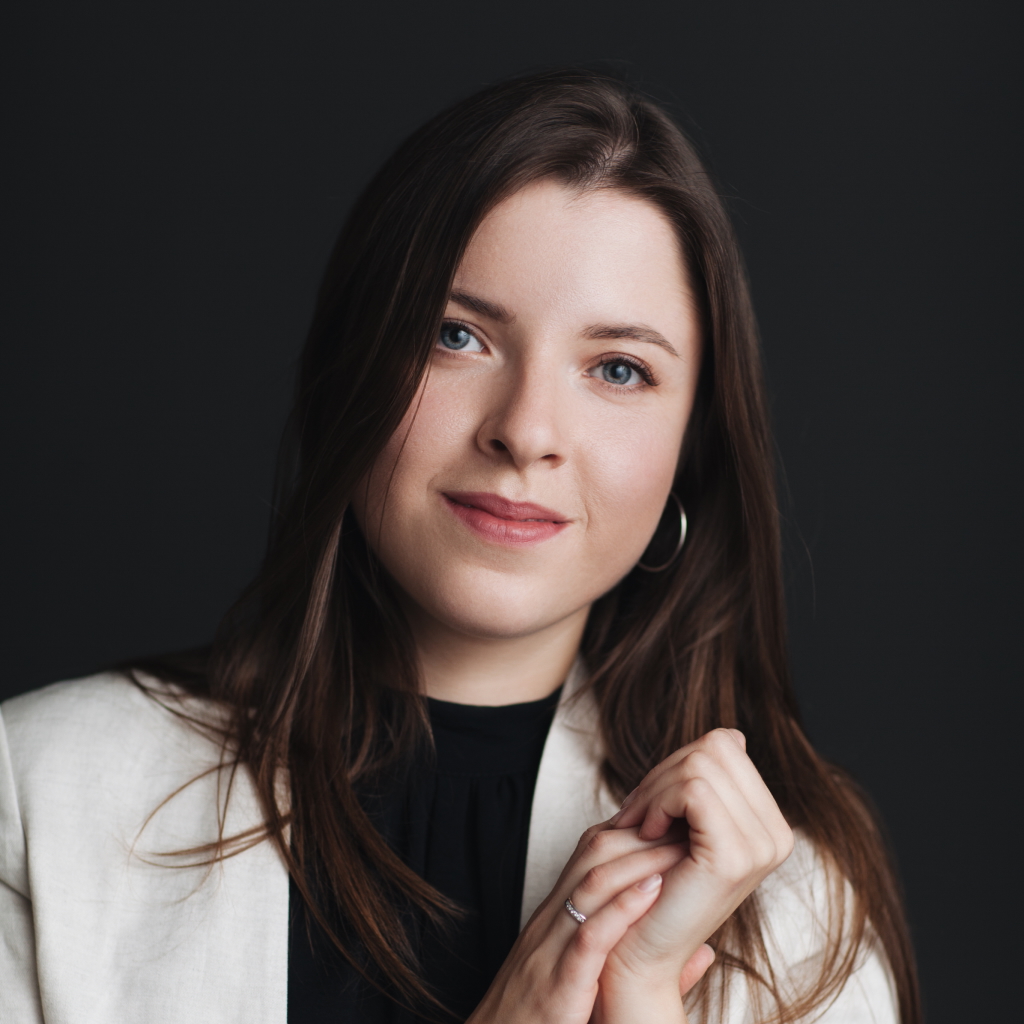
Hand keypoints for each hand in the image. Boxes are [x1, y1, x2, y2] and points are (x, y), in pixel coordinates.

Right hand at [468, 823, 686, 1023]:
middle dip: (643, 834)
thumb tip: (705, 955)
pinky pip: (590, 936)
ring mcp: (552, 948)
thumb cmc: (544, 1017)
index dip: (636, 831)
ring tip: (680, 848)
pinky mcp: (559, 981)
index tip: (676, 825)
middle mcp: (552, 921)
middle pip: (593, 854)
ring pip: (592, 884)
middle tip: (685, 824)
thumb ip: (642, 964)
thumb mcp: (587, 980)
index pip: (593, 852)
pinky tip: (654, 892)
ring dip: (640, 861)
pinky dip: (623, 908)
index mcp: (557, 916)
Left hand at [596, 729, 793, 1014]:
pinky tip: (647, 832)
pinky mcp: (734, 857)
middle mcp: (777, 834)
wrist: (639, 949)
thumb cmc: (653, 884)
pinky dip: (658, 801)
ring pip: (700, 763)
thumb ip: (710, 782)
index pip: (725, 744)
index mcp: (770, 823)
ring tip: (641, 825)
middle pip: (714, 746)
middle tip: (637, 813)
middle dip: (663, 772)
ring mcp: (761, 847)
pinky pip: (692, 789)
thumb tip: (733, 734)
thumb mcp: (689, 824)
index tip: (651, 800)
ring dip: (655, 789)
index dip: (677, 762)